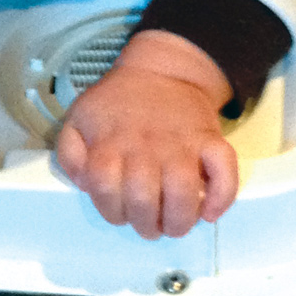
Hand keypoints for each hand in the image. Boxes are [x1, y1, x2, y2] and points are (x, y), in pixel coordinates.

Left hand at [55, 30, 238, 239]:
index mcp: (109, 142)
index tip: (119, 214)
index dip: (110, 211)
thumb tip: (85, 185)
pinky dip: (222, 197)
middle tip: (149, 225)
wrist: (160, 70)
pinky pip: (224, 171)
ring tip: (174, 225)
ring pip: (182, 192)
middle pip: (143, 199)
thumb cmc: (117, 102)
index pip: (105, 190)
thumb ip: (71, 154)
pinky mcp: (210, 140)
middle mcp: (144, 145)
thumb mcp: (78, 119)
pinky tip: (210, 212)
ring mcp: (180, 143)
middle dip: (145, 225)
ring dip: (179, 220)